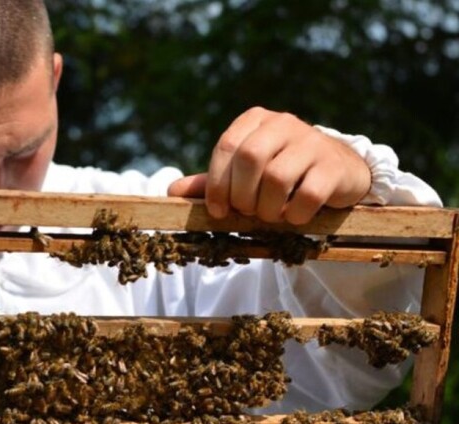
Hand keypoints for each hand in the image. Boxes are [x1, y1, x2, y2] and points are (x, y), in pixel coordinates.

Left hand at [167, 107, 371, 224]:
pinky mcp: (333, 166)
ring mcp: (312, 142)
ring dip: (267, 208)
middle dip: (242, 195)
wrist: (338, 170)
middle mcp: (283, 123)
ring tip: (271, 215)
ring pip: (277, 177)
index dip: (216, 184)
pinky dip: (295, 214)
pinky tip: (294, 216)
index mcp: (255, 120)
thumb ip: (212, 181)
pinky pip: (307, 194)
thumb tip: (171, 192)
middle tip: (247, 212)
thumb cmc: (281, 171)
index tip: (218, 211)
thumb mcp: (245, 173)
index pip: (226, 147)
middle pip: (249, 159)